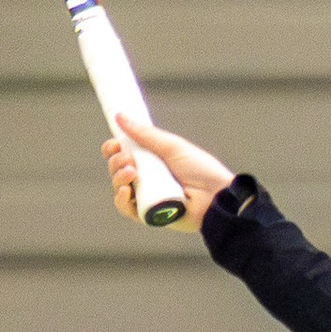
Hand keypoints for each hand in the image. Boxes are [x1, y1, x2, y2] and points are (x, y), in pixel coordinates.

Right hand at [105, 109, 235, 229]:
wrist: (216, 197)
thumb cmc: (201, 170)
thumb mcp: (172, 147)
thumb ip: (145, 134)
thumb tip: (120, 117)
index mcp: (152, 159)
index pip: (123, 153)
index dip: (114, 148)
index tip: (114, 143)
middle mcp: (147, 177)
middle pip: (117, 169)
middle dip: (116, 161)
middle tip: (128, 159)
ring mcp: (146, 196)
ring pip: (119, 187)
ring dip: (118, 177)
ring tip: (131, 172)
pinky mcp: (148, 214)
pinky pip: (126, 209)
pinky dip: (121, 200)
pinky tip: (126, 191)